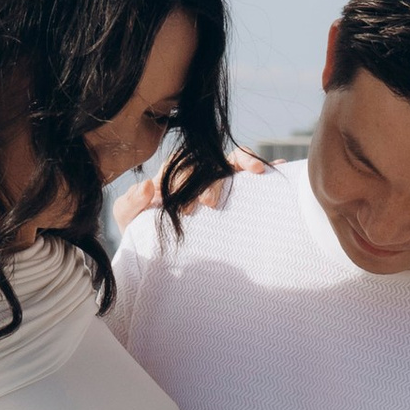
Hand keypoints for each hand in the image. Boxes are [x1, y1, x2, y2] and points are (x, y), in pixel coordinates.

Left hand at [115, 144, 272, 230]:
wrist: (158, 249)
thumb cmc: (142, 229)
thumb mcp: (128, 219)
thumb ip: (131, 202)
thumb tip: (148, 185)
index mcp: (172, 173)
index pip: (182, 164)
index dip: (185, 180)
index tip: (185, 208)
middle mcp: (196, 171)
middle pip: (210, 162)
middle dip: (212, 179)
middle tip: (208, 205)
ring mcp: (217, 179)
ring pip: (232, 161)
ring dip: (244, 163)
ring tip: (254, 172)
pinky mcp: (234, 191)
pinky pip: (249, 171)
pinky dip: (265, 167)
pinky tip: (280, 168)